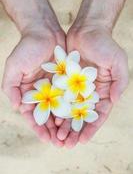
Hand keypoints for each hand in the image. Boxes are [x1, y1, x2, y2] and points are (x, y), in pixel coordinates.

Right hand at [2, 28, 65, 146]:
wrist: (44, 32)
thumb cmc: (27, 48)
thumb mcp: (13, 68)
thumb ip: (10, 88)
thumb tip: (18, 108)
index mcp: (29, 92)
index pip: (33, 115)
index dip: (39, 128)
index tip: (46, 140)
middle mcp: (43, 92)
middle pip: (49, 116)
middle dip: (54, 131)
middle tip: (62, 144)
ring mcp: (56, 87)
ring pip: (61, 110)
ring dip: (65, 124)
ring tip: (71, 136)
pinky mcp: (67, 81)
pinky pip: (71, 97)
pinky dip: (74, 108)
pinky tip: (79, 118)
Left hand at [56, 25, 127, 147]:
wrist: (87, 29)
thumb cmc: (105, 44)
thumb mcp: (118, 62)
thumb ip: (119, 82)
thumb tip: (113, 101)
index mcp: (103, 90)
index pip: (98, 114)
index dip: (91, 128)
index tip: (83, 141)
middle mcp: (89, 91)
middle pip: (81, 116)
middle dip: (75, 130)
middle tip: (66, 144)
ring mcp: (76, 86)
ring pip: (69, 109)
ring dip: (63, 123)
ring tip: (56, 136)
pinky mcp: (64, 80)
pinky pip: (60, 96)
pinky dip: (56, 108)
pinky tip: (50, 118)